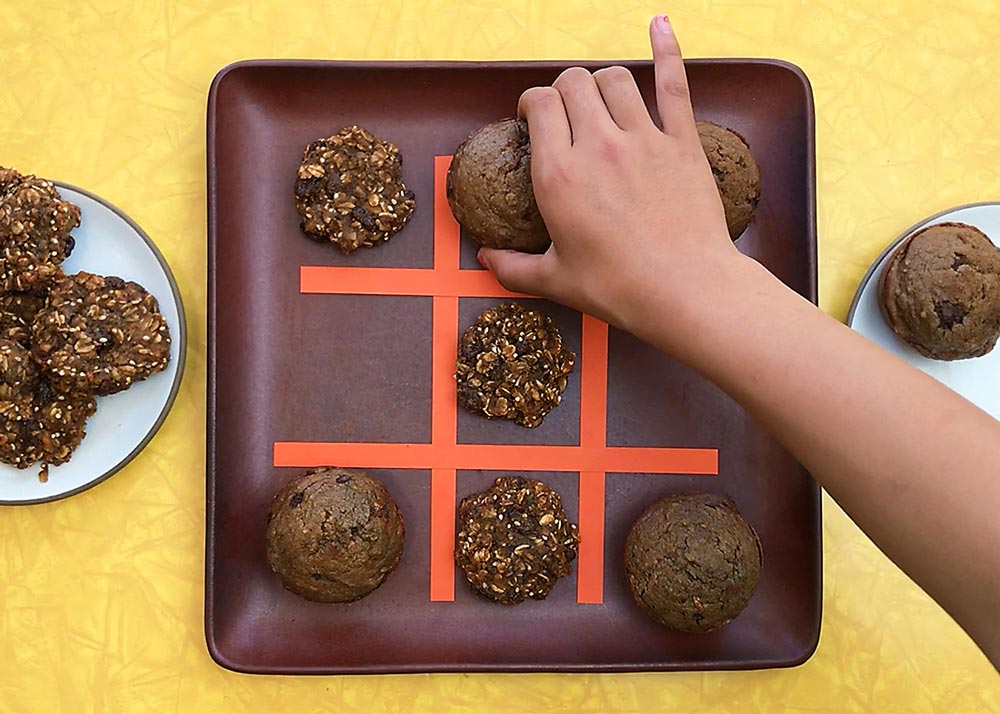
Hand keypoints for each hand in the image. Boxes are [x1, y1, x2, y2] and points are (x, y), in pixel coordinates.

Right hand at [479, 15, 744, 351]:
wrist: (685, 291)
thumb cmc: (618, 288)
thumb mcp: (555, 280)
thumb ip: (511, 267)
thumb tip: (484, 259)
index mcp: (559, 175)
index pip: (540, 105)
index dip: (534, 103)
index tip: (534, 117)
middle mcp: (597, 146)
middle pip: (574, 83)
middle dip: (564, 90)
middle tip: (566, 112)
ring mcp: (643, 139)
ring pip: (615, 78)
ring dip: (602, 82)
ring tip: (600, 98)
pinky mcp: (681, 142)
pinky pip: (673, 82)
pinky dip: (667, 49)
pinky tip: (659, 23)